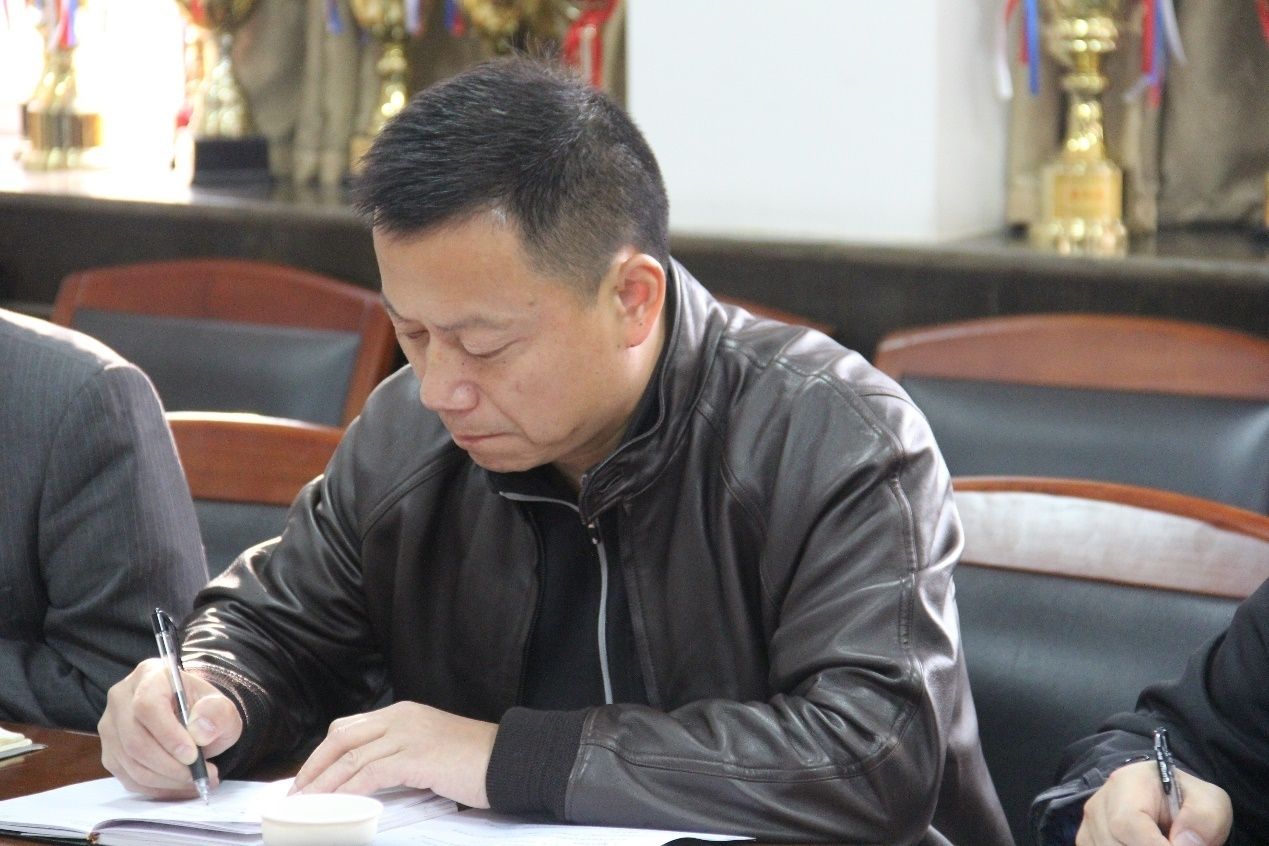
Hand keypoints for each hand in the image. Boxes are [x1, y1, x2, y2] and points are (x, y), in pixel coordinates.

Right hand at [99, 658, 241, 798]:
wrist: (192, 717)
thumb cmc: (204, 709)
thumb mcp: (221, 706)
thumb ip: (217, 714)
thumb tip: (200, 732)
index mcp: (150, 675)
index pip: (148, 705)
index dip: (168, 734)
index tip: (193, 755)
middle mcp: (121, 698)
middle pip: (135, 739)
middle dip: (170, 765)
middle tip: (201, 775)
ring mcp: (111, 727)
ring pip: (131, 763)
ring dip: (166, 779)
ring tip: (196, 781)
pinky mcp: (110, 753)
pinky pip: (129, 778)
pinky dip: (157, 788)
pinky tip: (180, 786)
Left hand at [291, 701, 497, 806]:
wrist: (508, 760)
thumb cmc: (473, 761)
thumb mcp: (429, 749)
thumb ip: (400, 755)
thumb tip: (368, 780)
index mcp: (402, 713)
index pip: (348, 727)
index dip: (323, 753)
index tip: (307, 778)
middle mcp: (401, 717)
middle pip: (341, 737)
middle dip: (313, 767)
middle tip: (295, 793)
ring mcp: (408, 734)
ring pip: (351, 756)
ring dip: (324, 783)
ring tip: (307, 804)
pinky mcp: (416, 756)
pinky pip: (370, 771)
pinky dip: (348, 788)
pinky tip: (337, 804)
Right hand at [1076, 760, 1232, 845]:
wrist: (1166, 801)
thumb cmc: (1187, 800)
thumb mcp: (1210, 801)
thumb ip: (1203, 819)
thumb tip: (1183, 844)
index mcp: (1128, 783)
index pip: (1127, 823)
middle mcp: (1100, 803)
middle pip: (1113, 844)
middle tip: (1176, 845)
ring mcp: (1090, 825)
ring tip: (1163, 842)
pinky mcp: (1088, 841)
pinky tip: (1144, 845)